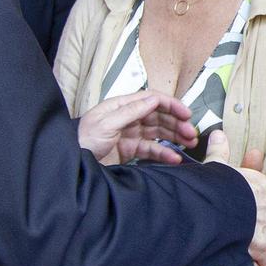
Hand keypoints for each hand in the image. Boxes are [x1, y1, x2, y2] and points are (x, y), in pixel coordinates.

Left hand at [77, 91, 196, 163]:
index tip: (186, 114)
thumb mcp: (106, 123)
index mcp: (122, 106)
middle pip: (159, 116)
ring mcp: (130, 134)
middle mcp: (128, 118)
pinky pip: (152, 149)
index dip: (171, 105)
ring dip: (175, 137)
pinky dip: (164, 153)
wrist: (75, 165)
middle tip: (191, 133)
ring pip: (159, 133)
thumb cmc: (84, 140)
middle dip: (177, 123)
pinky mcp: (131, 150)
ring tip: (190, 143)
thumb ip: (130, 111)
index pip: (151, 100)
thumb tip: (153, 100)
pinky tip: (174, 158)